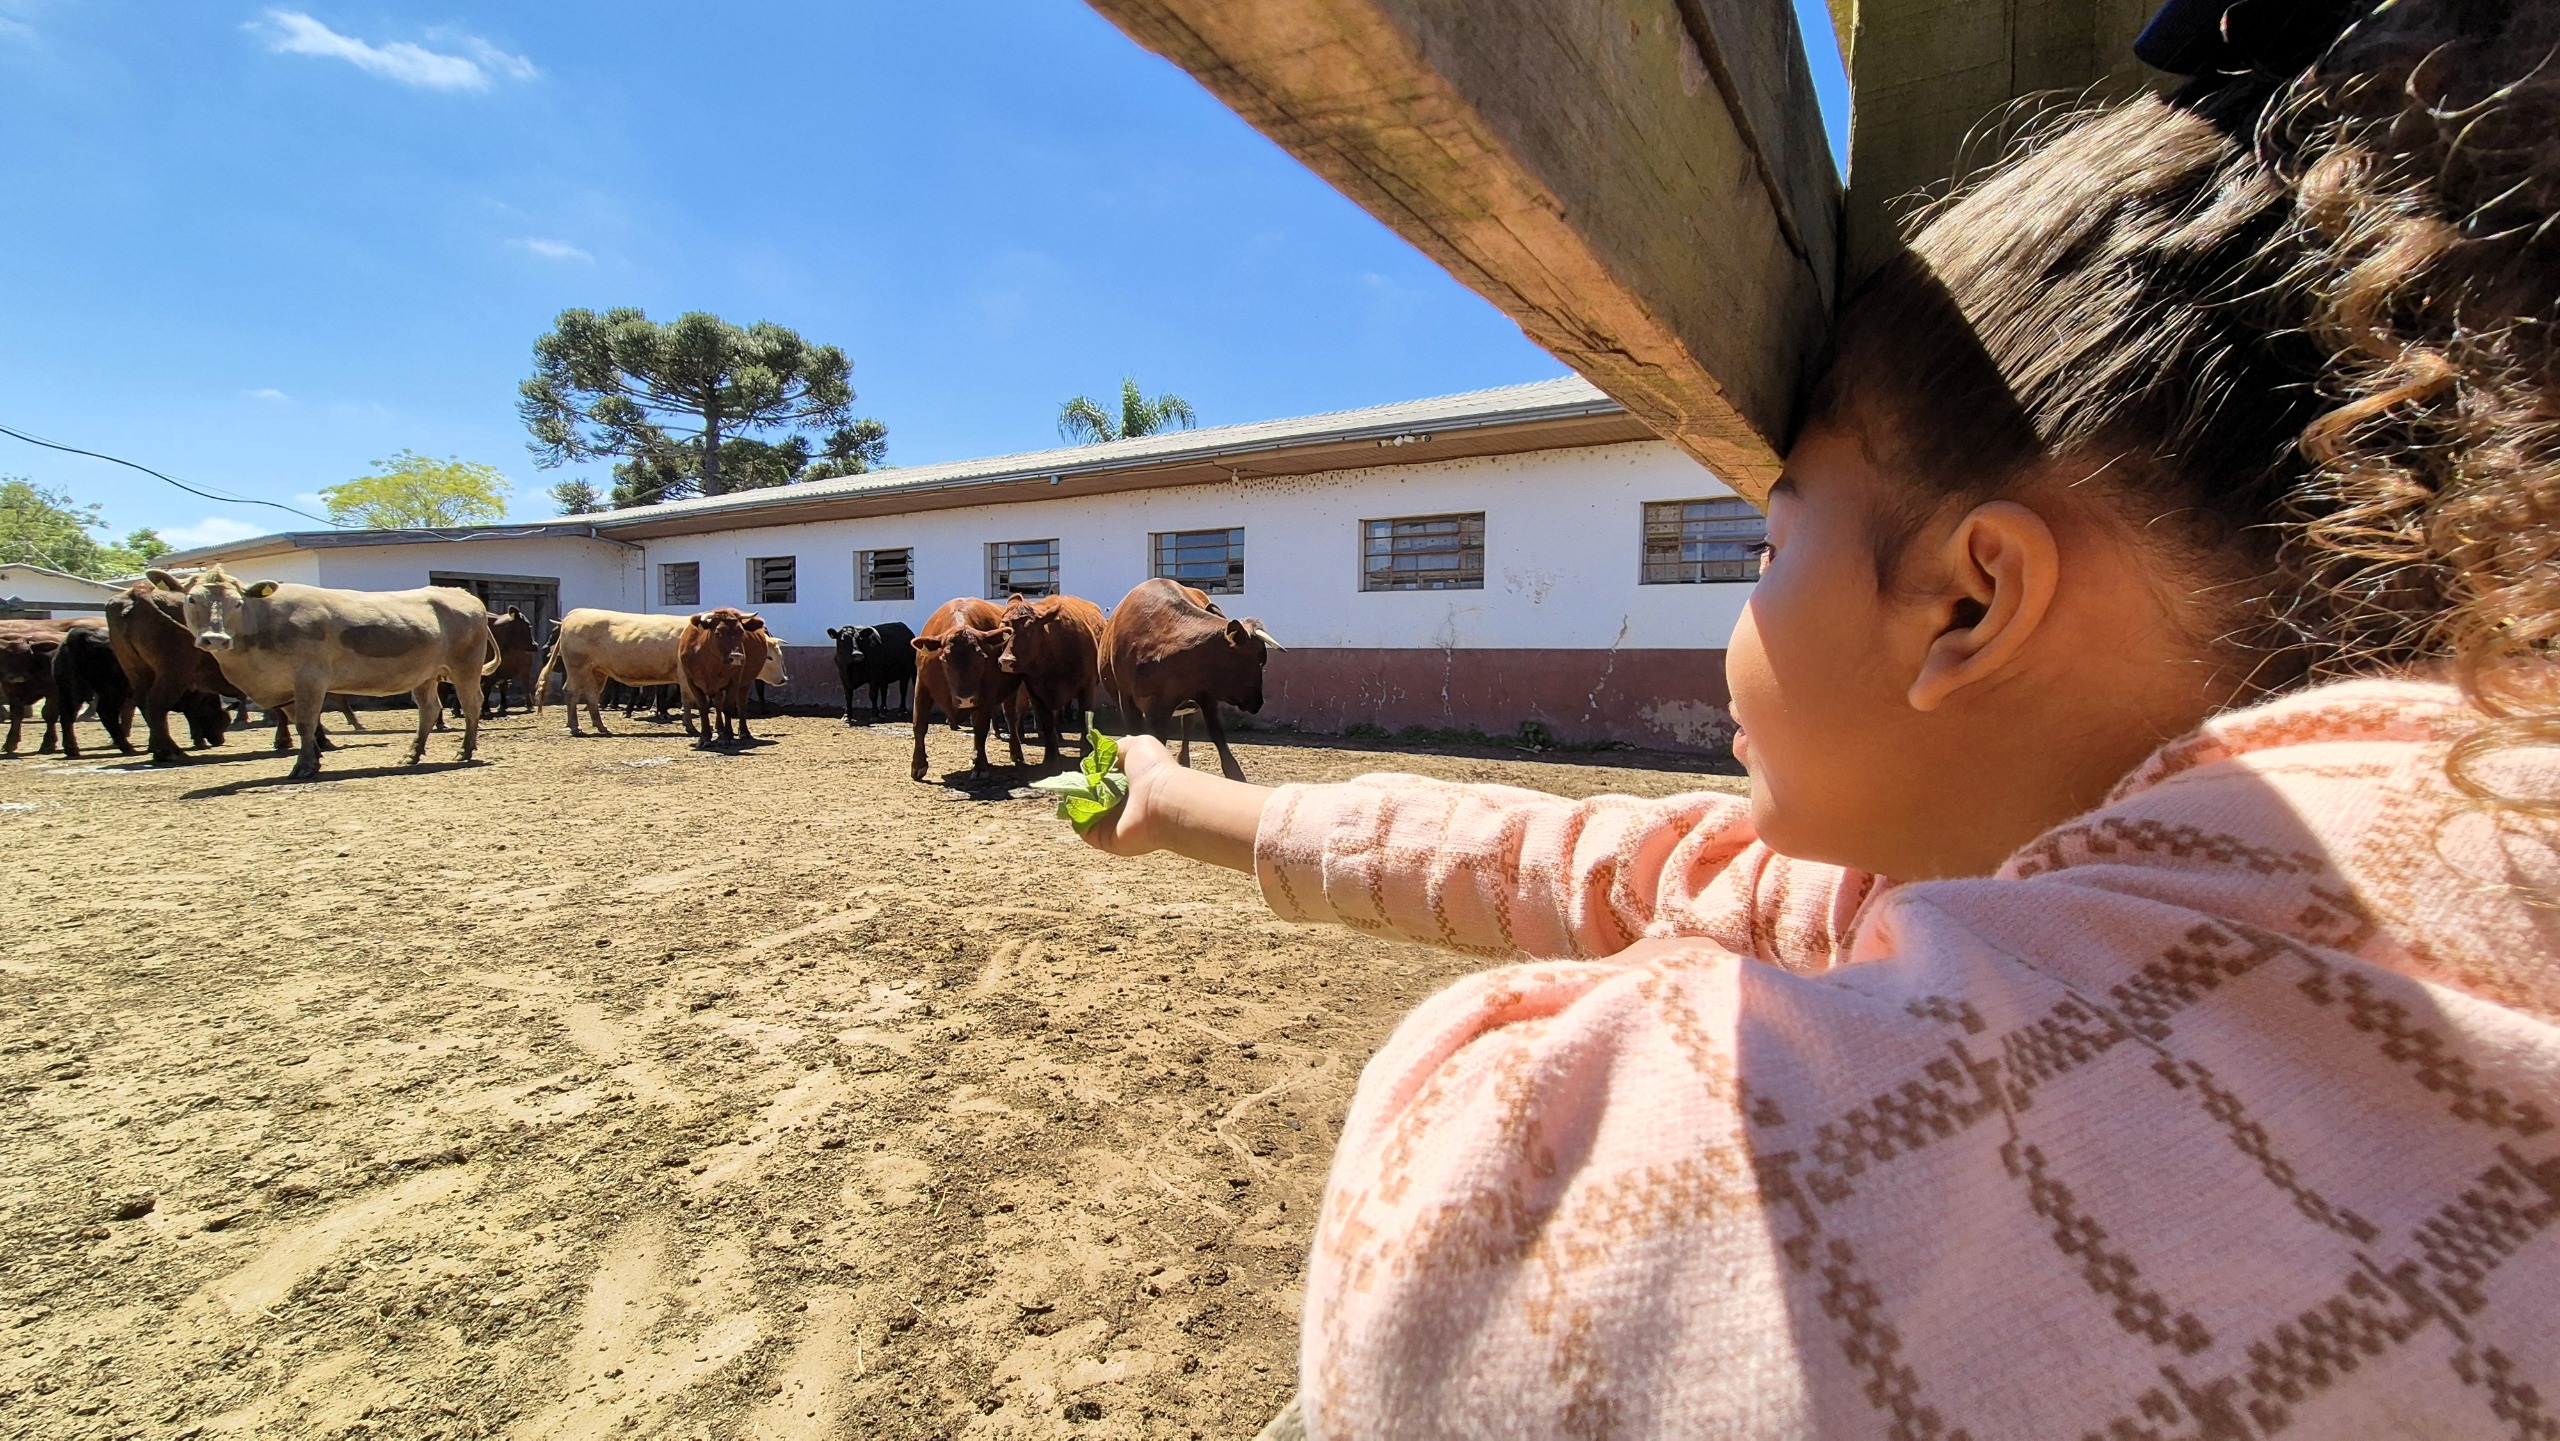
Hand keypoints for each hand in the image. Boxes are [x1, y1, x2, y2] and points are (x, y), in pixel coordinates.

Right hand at [1077, 733, 1179, 856]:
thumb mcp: (1138, 746)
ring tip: (1067, 787)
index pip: (1105, 781)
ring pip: (1084, 813)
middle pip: (1092, 797)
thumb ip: (1118, 749)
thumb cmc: (1155, 771)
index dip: (1091, 774)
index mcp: (1131, 785)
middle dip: (1079, 787)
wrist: (1165, 801)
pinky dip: (1073, 817)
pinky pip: (1082, 829)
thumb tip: (1100, 756)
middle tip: (1070, 779)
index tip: (1082, 768)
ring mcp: (1113, 824)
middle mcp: (1122, 806)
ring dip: (1073, 801)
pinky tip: (1070, 801)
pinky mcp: (1105, 839)